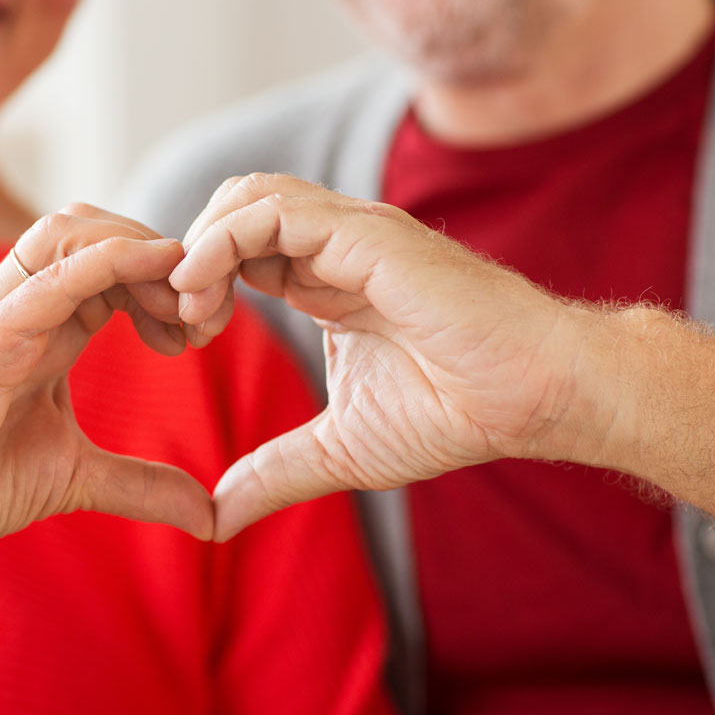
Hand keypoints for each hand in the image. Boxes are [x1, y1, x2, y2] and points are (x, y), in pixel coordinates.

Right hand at [0, 204, 212, 571]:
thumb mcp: (80, 478)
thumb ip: (142, 485)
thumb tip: (208, 516)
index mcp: (47, 324)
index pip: (112, 261)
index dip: (165, 279)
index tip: (203, 328)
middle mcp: (24, 305)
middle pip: (96, 228)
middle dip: (161, 255)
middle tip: (203, 313)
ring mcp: (1, 313)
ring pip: (70, 231)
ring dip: (139, 248)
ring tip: (180, 301)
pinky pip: (49, 278)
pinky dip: (107, 260)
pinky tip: (154, 265)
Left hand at [171, 174, 596, 539]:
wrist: (533, 396)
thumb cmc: (456, 412)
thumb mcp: (340, 450)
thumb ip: (275, 473)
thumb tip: (216, 518)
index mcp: (322, 281)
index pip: (236, 249)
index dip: (197, 284)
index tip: (183, 340)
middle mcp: (331, 246)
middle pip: (231, 209)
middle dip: (190, 258)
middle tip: (181, 324)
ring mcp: (349, 233)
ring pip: (246, 196)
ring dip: (200, 245)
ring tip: (190, 308)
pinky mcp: (366, 234)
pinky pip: (273, 211)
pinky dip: (223, 241)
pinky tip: (205, 291)